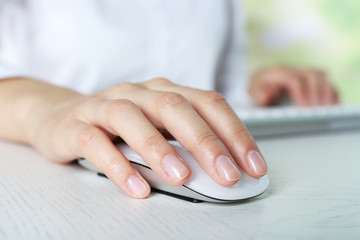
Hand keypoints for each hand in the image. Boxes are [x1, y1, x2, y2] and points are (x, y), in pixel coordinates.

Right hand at [21, 78, 266, 198]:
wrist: (63, 117)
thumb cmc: (120, 126)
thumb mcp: (159, 127)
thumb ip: (186, 142)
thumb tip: (223, 169)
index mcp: (164, 91)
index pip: (208, 103)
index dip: (234, 133)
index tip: (253, 166)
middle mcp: (138, 93)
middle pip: (175, 107)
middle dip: (205, 141)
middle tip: (226, 174)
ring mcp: (105, 106)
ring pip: (132, 119)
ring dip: (159, 149)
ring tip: (181, 177)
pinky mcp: (77, 126)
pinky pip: (96, 143)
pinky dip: (117, 166)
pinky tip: (137, 188)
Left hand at [249, 67, 338, 105]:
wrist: (259, 83)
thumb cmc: (256, 89)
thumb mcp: (252, 92)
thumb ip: (258, 93)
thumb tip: (266, 96)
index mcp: (278, 72)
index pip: (293, 79)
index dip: (301, 92)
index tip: (305, 107)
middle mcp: (294, 70)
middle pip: (312, 74)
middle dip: (316, 93)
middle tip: (317, 111)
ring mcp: (304, 73)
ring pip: (322, 76)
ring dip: (327, 92)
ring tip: (326, 110)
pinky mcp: (313, 80)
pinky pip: (327, 82)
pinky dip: (332, 94)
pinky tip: (332, 107)